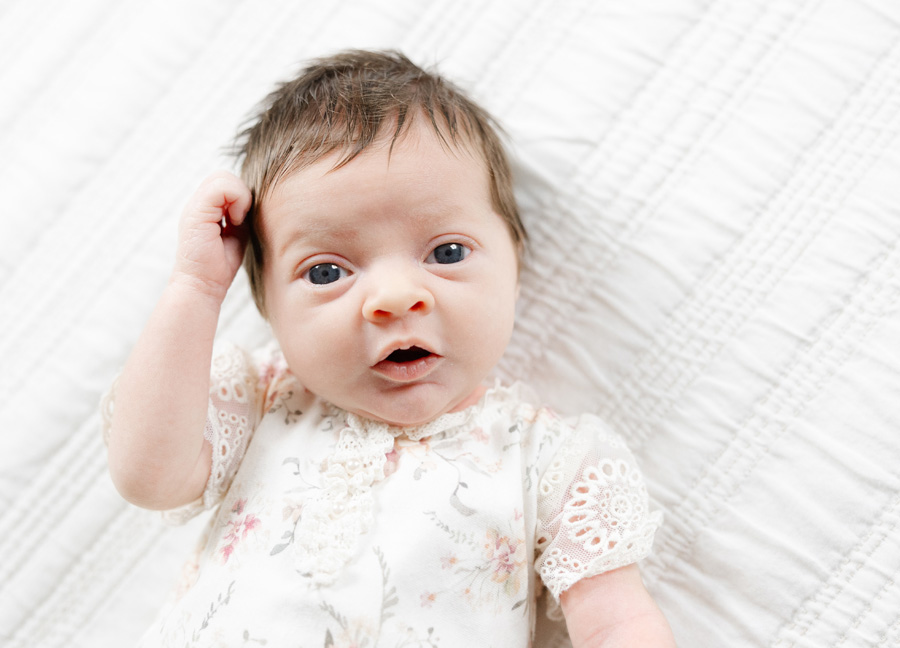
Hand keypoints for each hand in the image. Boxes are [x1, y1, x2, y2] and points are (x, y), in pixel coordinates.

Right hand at [172, 171, 252, 301]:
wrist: (202, 286)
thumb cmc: (219, 267)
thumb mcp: (236, 234)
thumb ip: (240, 215)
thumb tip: (252, 200)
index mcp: (204, 208)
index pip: (225, 182)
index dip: (240, 196)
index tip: (242, 220)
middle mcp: (197, 204)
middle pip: (224, 175)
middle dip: (240, 195)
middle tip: (241, 219)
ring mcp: (194, 206)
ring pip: (223, 177)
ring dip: (239, 198)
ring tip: (237, 221)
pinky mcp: (197, 212)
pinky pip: (222, 187)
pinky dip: (237, 201)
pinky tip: (236, 221)